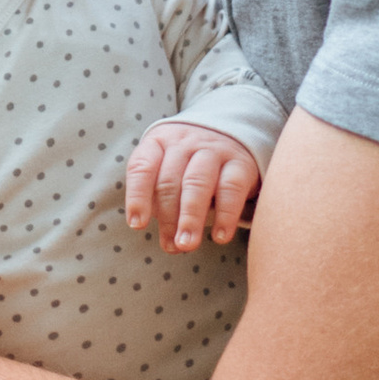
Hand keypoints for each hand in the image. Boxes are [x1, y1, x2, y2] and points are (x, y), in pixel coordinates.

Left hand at [125, 117, 262, 253]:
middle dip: (167, 217)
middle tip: (171, 245)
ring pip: (197, 183)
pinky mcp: (241, 163)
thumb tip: (169, 242)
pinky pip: (231, 189)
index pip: (142, 168)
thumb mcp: (168, 168)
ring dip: (190, 218)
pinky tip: (220, 236)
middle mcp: (184, 143)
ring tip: (188, 244)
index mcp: (159, 143)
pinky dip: (225, 215)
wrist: (232, 133)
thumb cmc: (189, 162)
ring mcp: (213, 150)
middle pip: (169, 181)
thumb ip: (160, 199)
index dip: (137, 197)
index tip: (137, 225)